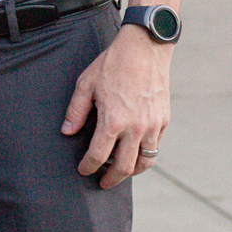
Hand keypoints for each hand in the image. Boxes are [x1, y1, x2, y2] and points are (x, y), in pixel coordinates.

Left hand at [63, 26, 171, 187]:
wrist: (144, 49)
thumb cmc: (112, 64)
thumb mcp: (86, 84)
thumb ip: (76, 111)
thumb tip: (68, 131)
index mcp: (113, 120)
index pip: (99, 155)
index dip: (88, 166)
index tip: (83, 170)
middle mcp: (136, 128)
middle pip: (124, 167)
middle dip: (111, 179)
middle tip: (102, 182)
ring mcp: (153, 126)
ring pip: (145, 161)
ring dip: (131, 171)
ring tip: (120, 172)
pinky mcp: (164, 121)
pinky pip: (155, 146)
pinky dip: (144, 155)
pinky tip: (134, 152)